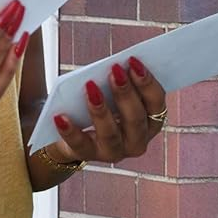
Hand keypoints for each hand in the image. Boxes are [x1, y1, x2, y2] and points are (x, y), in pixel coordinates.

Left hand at [49, 55, 166, 165]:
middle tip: (114, 71)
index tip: (133, 61)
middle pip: (136, 119)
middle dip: (125, 93)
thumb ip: (117, 80)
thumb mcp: (113, 90)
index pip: (156, 103)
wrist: (75, 132)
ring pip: (111, 134)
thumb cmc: (102, 103)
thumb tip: (114, 66)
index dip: (147, 82)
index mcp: (150, 121)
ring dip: (101, 110)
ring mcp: (115, 151)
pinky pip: (80, 144)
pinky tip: (61, 117)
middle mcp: (137, 140)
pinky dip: (70, 130)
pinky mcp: (90, 155)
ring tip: (91, 88)